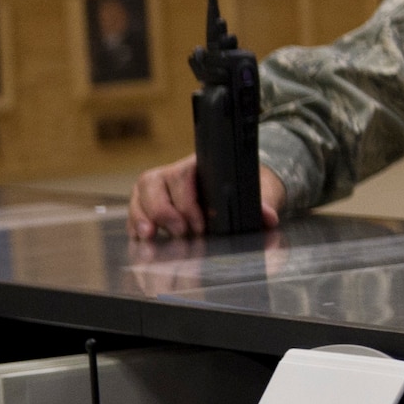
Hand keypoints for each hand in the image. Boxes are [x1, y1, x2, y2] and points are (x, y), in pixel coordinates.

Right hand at [129, 154, 284, 238]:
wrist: (236, 191)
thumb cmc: (243, 189)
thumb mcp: (256, 193)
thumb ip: (263, 203)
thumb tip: (268, 216)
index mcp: (200, 164)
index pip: (183, 175)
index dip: (186, 202)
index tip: (198, 226)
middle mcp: (175, 172)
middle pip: (154, 183)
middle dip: (164, 211)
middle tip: (180, 234)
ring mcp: (159, 187)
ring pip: (140, 194)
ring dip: (141, 216)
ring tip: (150, 237)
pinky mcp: (149, 203)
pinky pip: (134, 209)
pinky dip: (135, 224)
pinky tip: (141, 239)